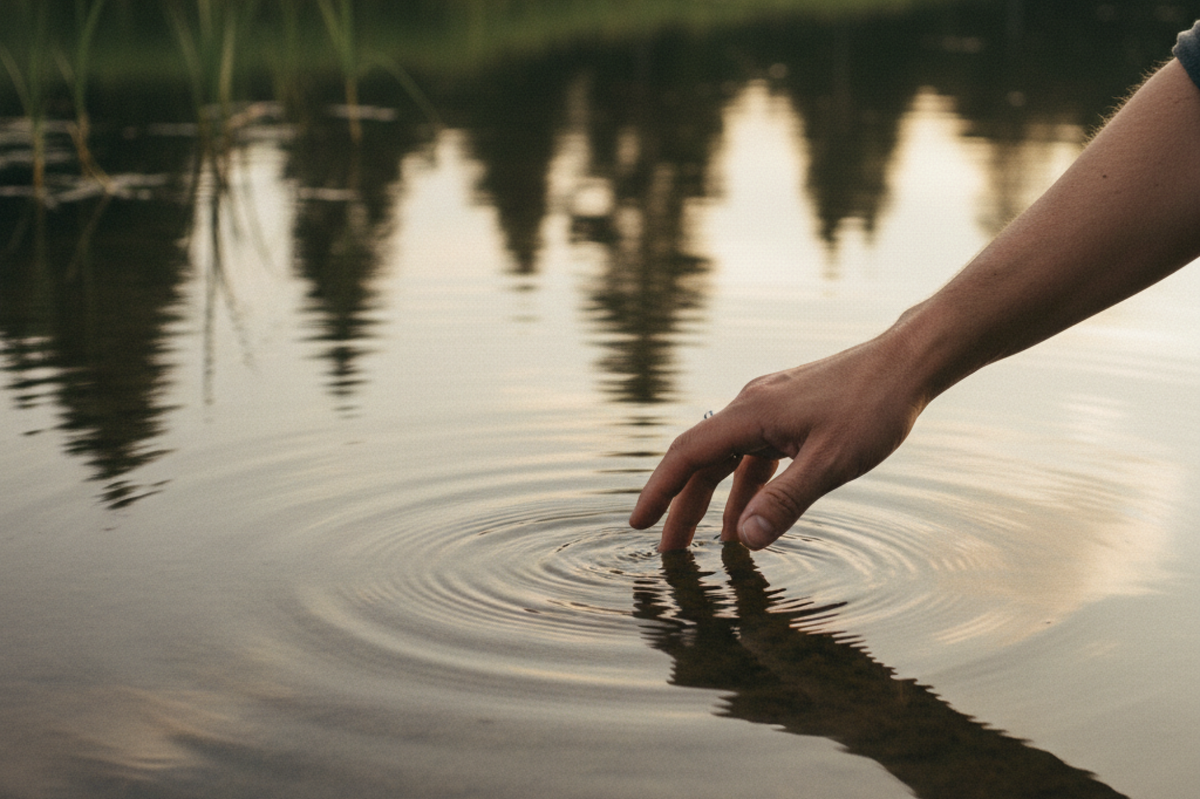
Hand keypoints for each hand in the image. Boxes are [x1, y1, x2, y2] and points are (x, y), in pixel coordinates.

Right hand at [629, 330, 928, 550]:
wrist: (909, 361)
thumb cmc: (873, 406)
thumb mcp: (831, 462)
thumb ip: (785, 501)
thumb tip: (745, 540)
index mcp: (749, 414)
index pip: (686, 455)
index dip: (658, 491)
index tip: (638, 523)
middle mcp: (751, 406)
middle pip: (702, 461)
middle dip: (683, 507)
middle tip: (669, 550)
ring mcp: (771, 407)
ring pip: (730, 459)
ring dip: (718, 501)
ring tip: (714, 545)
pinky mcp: (791, 412)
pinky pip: (757, 454)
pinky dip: (750, 486)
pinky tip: (757, 513)